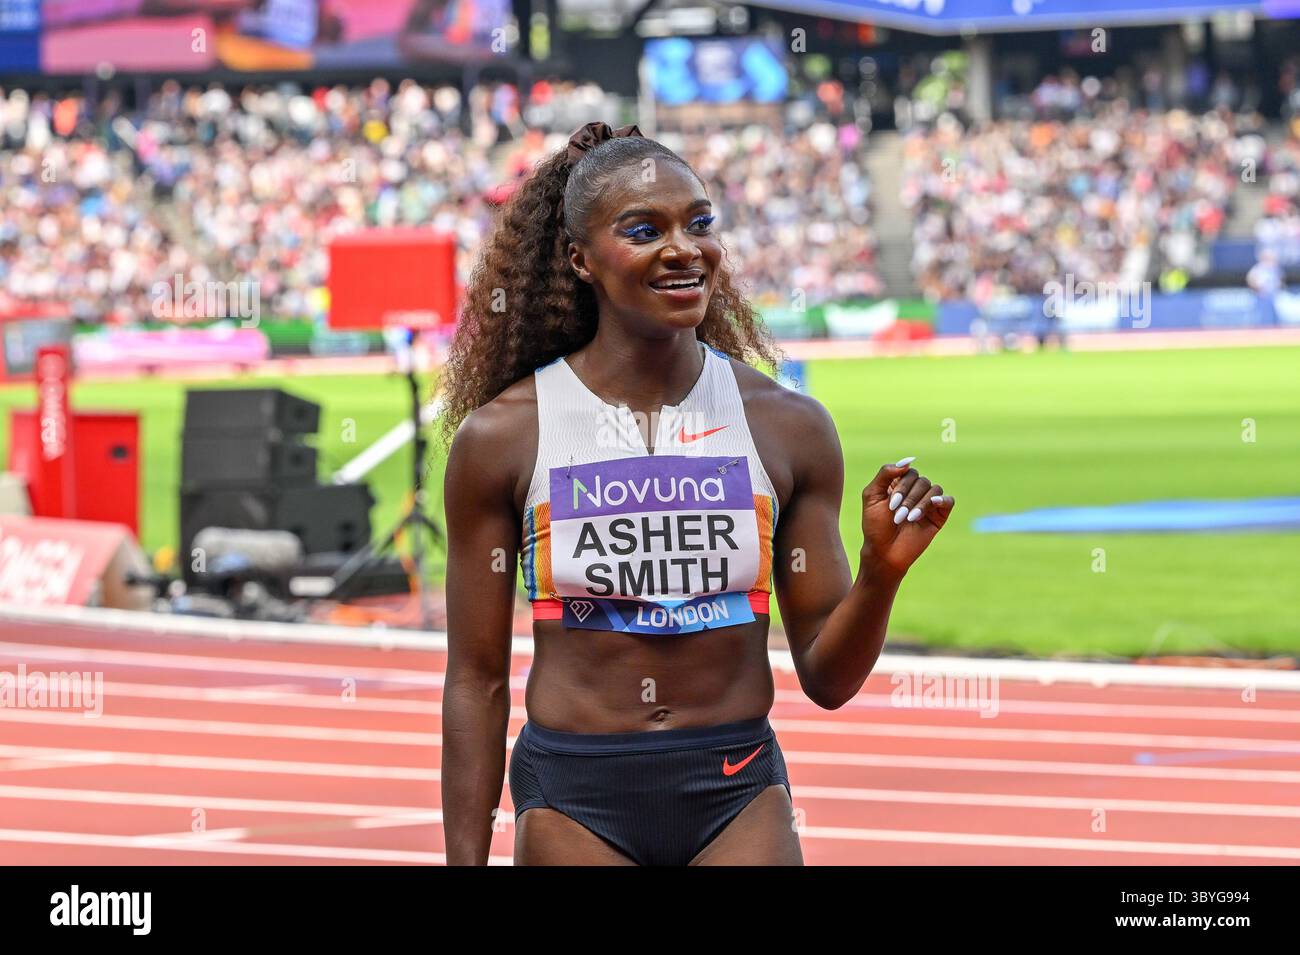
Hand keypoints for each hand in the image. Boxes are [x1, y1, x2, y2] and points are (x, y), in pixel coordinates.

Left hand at [860, 456, 953, 578]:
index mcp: (899, 484)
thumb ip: (885, 473)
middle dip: (909, 498)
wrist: (884, 552)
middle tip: (898, 515)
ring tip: (909, 519)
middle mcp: (915, 491)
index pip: (908, 472)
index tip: (890, 504)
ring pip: (933, 489)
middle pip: (921, 480)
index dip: (902, 486)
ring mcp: (928, 503)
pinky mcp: (939, 516)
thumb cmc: (875, 525)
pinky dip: (942, 500)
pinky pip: (948, 500)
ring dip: (920, 503)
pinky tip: (932, 506)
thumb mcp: (871, 495)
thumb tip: (909, 461)